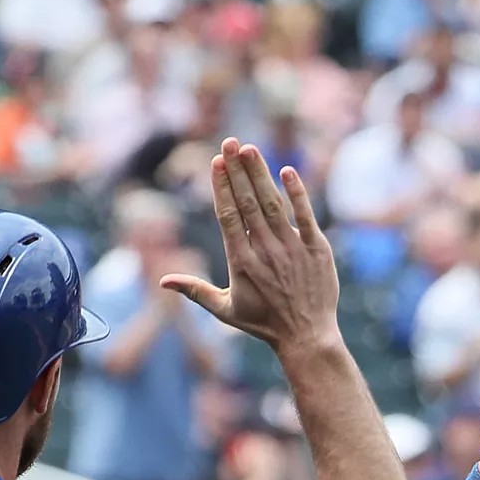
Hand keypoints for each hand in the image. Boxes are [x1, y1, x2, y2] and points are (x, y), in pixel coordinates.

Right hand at [162, 139, 338, 356]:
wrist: (306, 337)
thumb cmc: (263, 323)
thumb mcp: (224, 310)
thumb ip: (194, 290)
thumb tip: (162, 281)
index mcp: (241, 262)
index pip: (228, 216)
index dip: (222, 187)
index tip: (216, 162)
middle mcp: (265, 250)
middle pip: (248, 202)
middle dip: (237, 170)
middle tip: (230, 142)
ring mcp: (292, 248)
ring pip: (273, 204)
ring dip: (261, 174)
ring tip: (250, 149)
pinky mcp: (316, 248)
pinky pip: (305, 215)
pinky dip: (297, 193)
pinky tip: (287, 170)